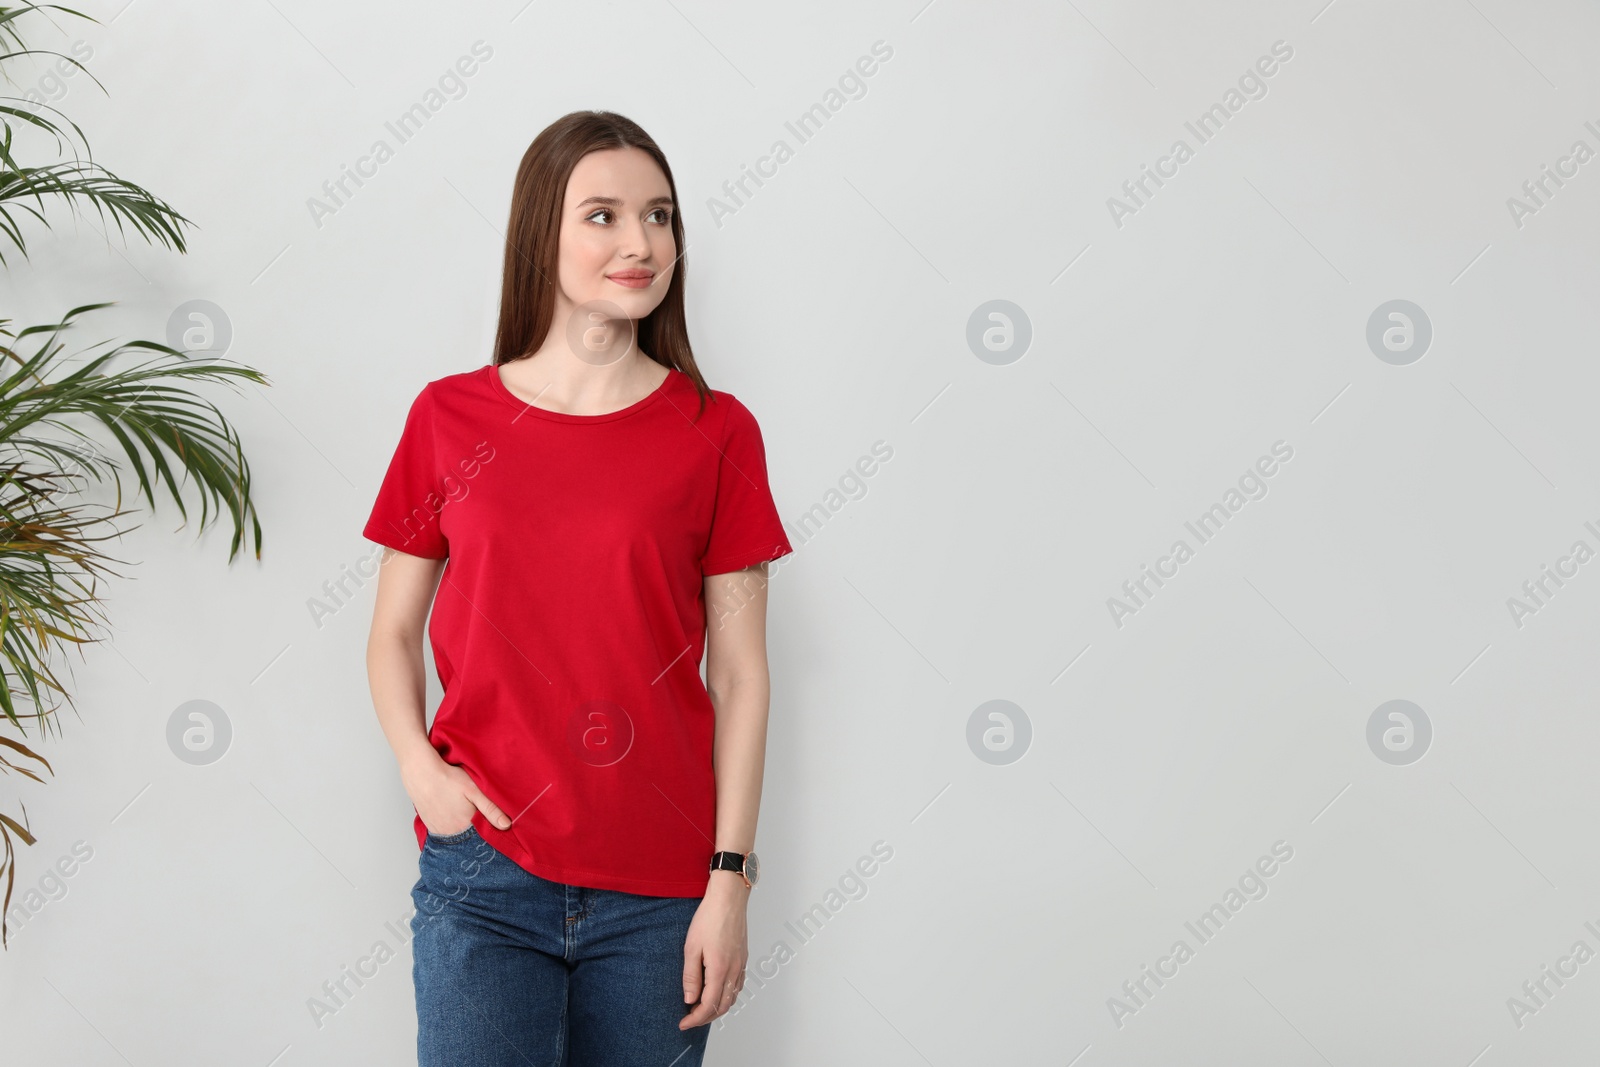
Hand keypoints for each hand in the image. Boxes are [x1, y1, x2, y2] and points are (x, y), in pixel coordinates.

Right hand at [400, 749, 510, 836]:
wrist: (421, 773)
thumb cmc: (449, 778)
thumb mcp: (474, 790)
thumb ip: (491, 809)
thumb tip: (507, 825)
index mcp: (465, 826)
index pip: (483, 836)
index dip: (490, 830)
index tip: (494, 824)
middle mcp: (451, 833)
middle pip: (469, 837)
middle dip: (477, 830)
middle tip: (477, 815)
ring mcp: (439, 830)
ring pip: (456, 835)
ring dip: (463, 829)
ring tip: (464, 813)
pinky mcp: (430, 826)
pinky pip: (444, 832)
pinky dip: (451, 827)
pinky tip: (453, 815)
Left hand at [680, 875, 749, 1028]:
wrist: (729, 898)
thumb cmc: (709, 918)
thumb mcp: (692, 947)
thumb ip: (691, 976)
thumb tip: (689, 999)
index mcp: (719, 970)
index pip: (708, 1005)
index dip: (695, 1019)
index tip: (682, 1023)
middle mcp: (733, 971)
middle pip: (722, 1006)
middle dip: (705, 1018)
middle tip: (689, 1019)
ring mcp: (741, 965)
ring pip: (732, 998)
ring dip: (717, 1008)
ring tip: (700, 1008)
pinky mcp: (743, 958)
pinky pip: (737, 986)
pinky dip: (727, 996)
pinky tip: (717, 992)